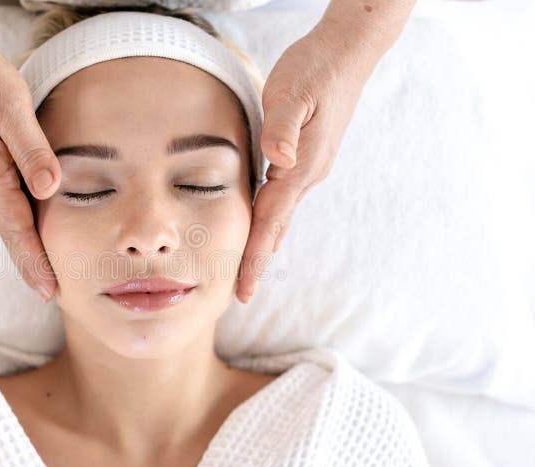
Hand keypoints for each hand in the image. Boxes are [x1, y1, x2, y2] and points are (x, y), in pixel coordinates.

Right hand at [0, 27, 60, 302]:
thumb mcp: (10, 106)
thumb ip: (31, 149)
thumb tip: (49, 191)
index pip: (16, 229)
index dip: (34, 261)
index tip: (48, 292)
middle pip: (8, 230)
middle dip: (29, 262)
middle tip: (49, 292)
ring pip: (1, 214)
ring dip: (21, 242)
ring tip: (41, 265)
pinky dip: (13, 217)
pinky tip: (23, 219)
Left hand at [236, 24, 375, 303]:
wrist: (346, 51)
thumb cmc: (315, 67)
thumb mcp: (293, 92)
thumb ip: (283, 128)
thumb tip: (278, 159)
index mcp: (302, 166)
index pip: (272, 222)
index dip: (255, 257)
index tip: (243, 289)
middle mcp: (308, 173)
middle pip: (276, 227)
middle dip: (257, 261)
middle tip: (240, 295)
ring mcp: (310, 167)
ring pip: (280, 215)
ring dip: (264, 244)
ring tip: (248, 271)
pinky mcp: (307, 156)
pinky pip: (283, 198)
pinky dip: (271, 220)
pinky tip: (267, 228)